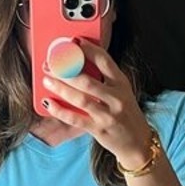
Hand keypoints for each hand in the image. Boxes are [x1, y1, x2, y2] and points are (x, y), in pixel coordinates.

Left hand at [40, 38, 153, 164]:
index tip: (73, 42)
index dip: (88, 49)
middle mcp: (116, 98)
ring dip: (60, 88)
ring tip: (46, 80)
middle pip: (87, 80)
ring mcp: (107, 115)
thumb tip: (78, 65)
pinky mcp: (99, 130)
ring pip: (80, 99)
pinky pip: (75, 119)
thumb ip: (105, 79)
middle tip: (51, 63)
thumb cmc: (126, 114)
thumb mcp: (122, 92)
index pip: (104, 61)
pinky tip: (49, 103)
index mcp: (122, 84)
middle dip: (66, 70)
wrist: (138, 143)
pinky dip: (60, 111)